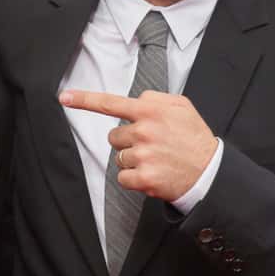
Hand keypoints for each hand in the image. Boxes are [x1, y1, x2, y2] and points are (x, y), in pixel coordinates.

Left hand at [59, 89, 216, 201]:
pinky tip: (152, 174)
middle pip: (113, 136)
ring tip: (156, 160)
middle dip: (128, 141)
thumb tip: (135, 99)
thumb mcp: (181, 106)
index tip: (64, 97)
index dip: (83, 100)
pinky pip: (122, 177)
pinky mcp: (143, 178)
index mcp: (150, 110)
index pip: (110, 103)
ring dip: (133, 160)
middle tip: (152, 145)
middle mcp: (143, 131)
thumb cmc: (193, 138)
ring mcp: (142, 155)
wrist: (209, 172)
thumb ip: (155, 98)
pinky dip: (134, 179)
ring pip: (118, 157)